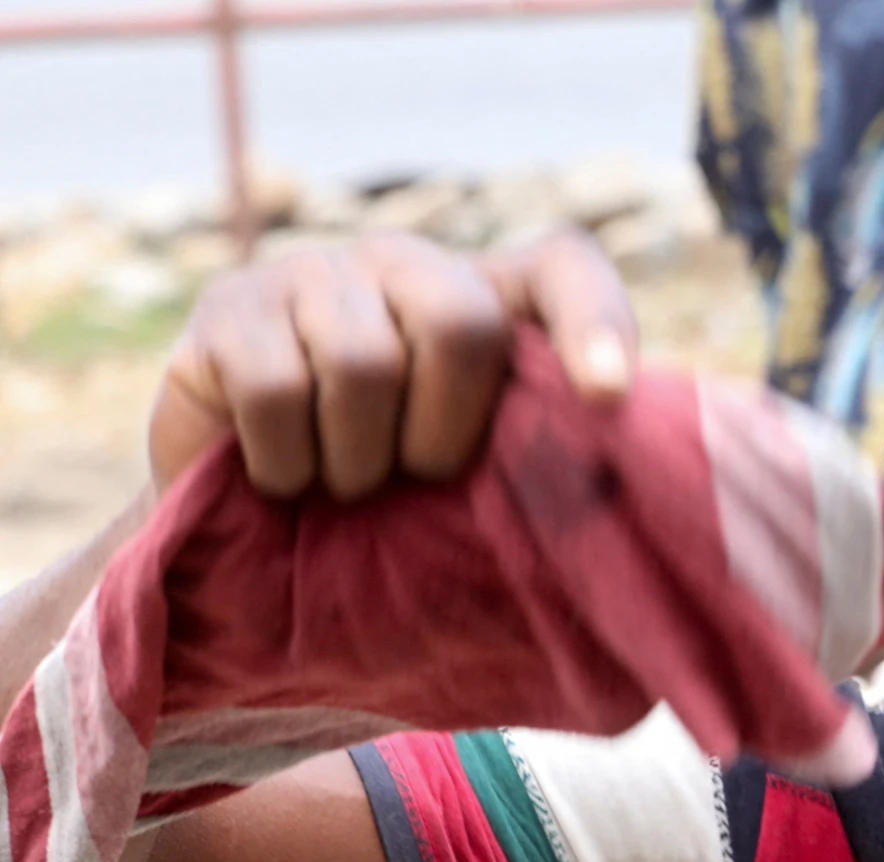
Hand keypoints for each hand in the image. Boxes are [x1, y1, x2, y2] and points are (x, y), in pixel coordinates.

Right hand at [148, 229, 638, 501]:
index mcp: (487, 299)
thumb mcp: (475, 485)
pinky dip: (287, 460)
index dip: (594, 323)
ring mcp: (312, 272)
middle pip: (460, 321)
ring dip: (359, 459)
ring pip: (364, 363)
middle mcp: (403, 264)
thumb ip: (540, 457)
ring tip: (346, 482)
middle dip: (444, 431)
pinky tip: (284, 477)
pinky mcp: (228, 306)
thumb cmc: (388, 508)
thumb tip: (609, 464)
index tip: (607, 398)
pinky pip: (276, 389)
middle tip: (416, 477)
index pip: (563, 271)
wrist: (246, 529)